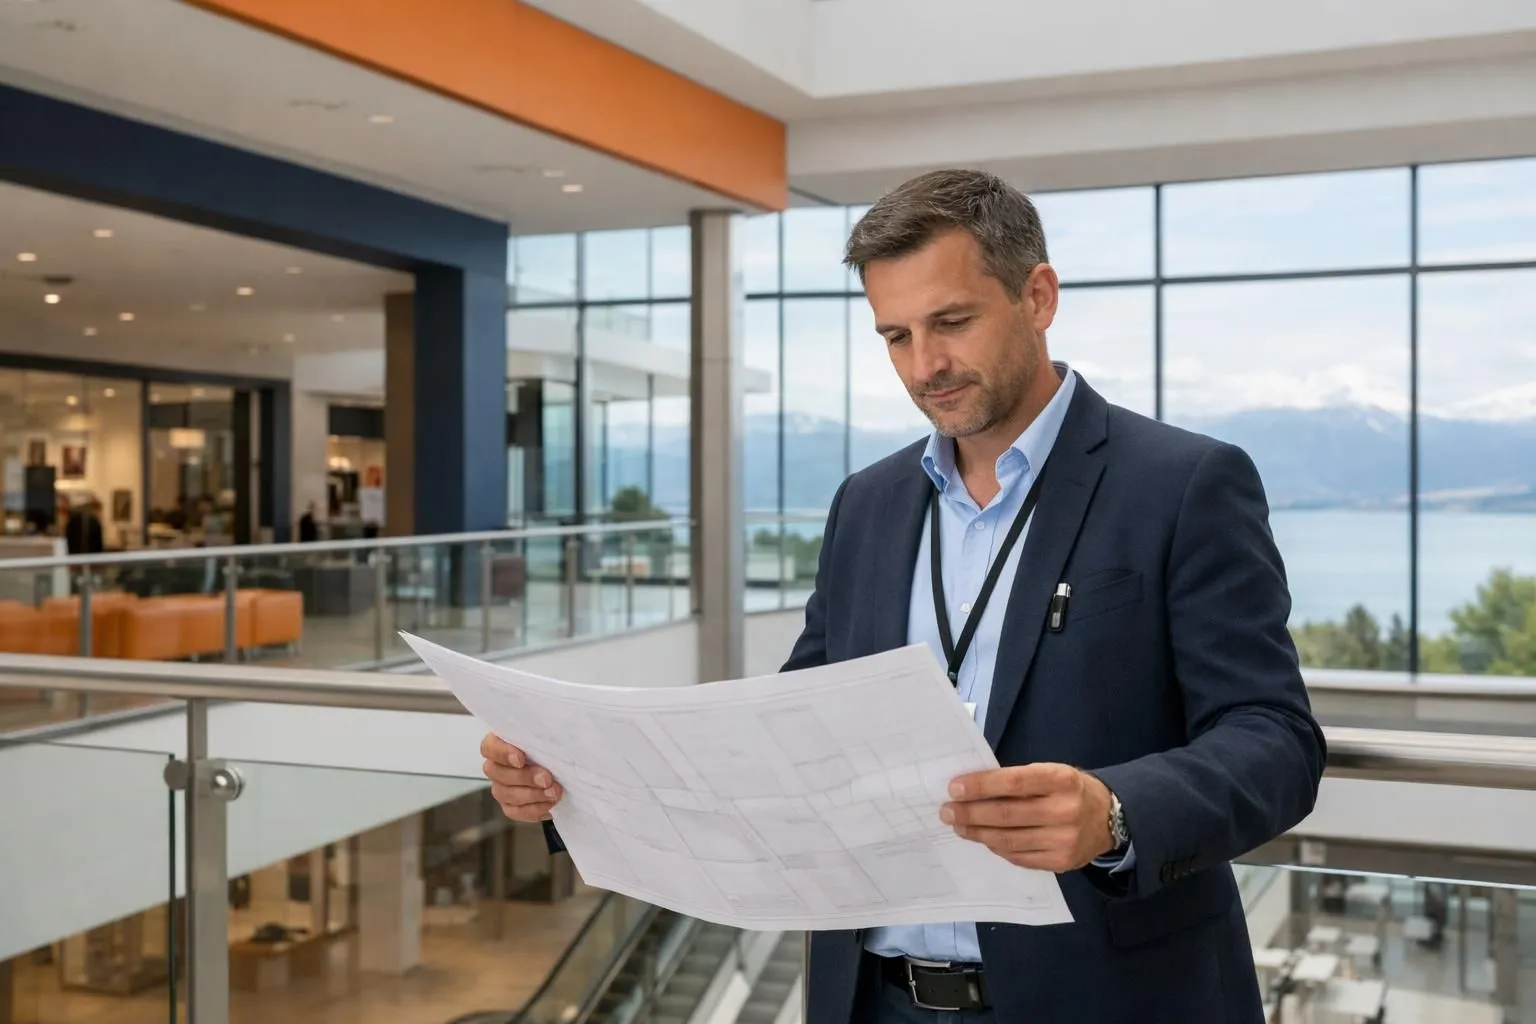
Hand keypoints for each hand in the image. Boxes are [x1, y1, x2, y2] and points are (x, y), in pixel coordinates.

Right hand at [481, 733, 562, 821]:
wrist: (566, 769)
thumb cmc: (555, 745)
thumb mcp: (552, 732)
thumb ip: (548, 728)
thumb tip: (557, 724)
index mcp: (502, 742)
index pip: (489, 747)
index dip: (502, 753)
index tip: (521, 758)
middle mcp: (497, 765)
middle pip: (497, 773)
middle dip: (524, 777)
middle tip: (547, 778)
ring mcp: (501, 786)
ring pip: (505, 794)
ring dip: (532, 795)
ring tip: (554, 792)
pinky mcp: (510, 805)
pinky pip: (515, 811)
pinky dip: (533, 809)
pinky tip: (549, 804)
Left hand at [941, 763, 1114, 872]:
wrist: (1109, 818)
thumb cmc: (1069, 790)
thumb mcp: (1050, 773)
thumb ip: (1017, 780)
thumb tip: (971, 789)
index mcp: (1061, 780)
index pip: (1013, 782)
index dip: (980, 786)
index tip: (954, 788)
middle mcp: (1065, 811)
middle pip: (1007, 815)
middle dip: (970, 813)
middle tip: (947, 811)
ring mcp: (1064, 840)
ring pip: (1008, 839)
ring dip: (978, 832)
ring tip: (959, 826)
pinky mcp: (1061, 863)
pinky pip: (1018, 857)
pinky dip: (997, 847)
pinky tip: (984, 839)